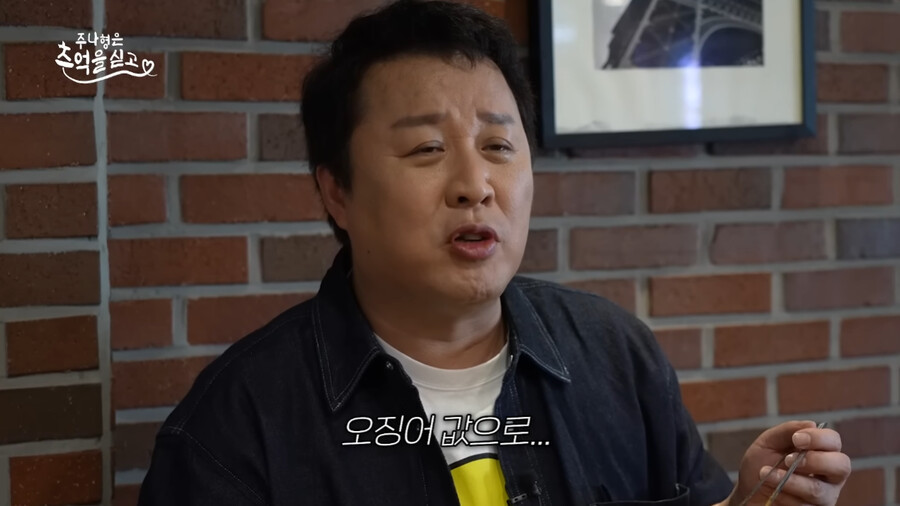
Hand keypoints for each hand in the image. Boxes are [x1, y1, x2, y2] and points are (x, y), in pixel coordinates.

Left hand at [729, 420, 850, 505]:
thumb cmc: (761, 463)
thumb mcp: (769, 442)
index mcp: (821, 452)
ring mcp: (824, 496)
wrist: (748, 491)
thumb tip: (811, 424)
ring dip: (791, 481)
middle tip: (789, 460)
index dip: (819, 438)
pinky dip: (784, 496)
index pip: (834, 441)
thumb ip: (788, 431)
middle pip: (841, 466)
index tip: (797, 439)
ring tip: (768, 474)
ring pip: (819, 491)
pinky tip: (772, 491)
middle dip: (815, 461)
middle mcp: (829, 475)